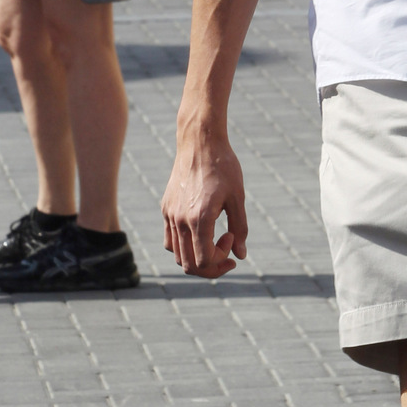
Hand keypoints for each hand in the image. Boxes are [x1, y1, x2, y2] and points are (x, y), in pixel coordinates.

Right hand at [162, 129, 248, 277]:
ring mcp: (170, 215)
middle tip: (227, 247)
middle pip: (188, 265)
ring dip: (196, 256)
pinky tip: (200, 230)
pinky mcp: (166, 208)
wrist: (200, 141)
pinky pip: (170, 239)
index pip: (203, 261)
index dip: (221, 260)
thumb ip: (240, 228)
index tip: (232, 237)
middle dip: (211, 264)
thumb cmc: (223, 166)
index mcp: (200, 219)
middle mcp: (180, 220)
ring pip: (177, 255)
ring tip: (214, 238)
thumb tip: (240, 255)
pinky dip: (184, 245)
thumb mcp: (238, 197)